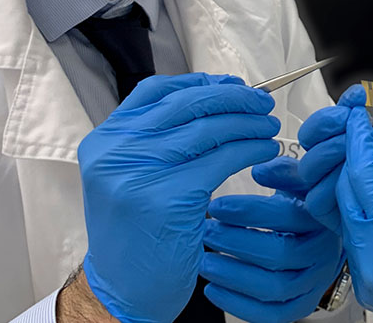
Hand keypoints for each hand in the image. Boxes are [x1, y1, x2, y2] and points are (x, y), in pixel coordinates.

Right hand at [77, 73, 280, 322]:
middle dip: (232, 98)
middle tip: (262, 103)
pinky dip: (250, 150)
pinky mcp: (169, 198)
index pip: (155, 90)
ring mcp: (139, 174)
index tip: (232, 85)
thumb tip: (214, 96)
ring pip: (208, 129)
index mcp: (104, 141)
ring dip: (247, 123)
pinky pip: (222, 160)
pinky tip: (265, 151)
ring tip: (269, 127)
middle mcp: (115, 152)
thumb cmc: (135, 232)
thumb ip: (156, 138)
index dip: (200, 82)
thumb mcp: (129, 175)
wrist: (121, 290)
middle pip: (186, 104)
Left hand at [200, 182, 343, 322]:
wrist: (321, 238)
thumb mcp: (298, 181)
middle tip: (206, 233)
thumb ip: (282, 171)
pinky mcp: (302, 306)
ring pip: (274, 288)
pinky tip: (213, 289)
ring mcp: (314, 283)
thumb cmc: (302, 205)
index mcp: (322, 219)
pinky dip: (238, 305)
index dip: (248, 211)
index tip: (216, 207)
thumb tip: (259, 171)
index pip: (287, 216)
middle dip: (235, 243)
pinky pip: (272, 314)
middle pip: (280, 254)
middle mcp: (324, 254)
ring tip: (204, 261)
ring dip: (233, 276)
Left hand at [337, 108, 372, 322]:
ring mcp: (365, 279)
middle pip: (346, 194)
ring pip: (347, 214)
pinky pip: (355, 237)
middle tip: (369, 130)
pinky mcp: (367, 285)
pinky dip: (365, 211)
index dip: (361, 138)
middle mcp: (369, 264)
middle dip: (356, 159)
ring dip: (359, 184)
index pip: (362, 174)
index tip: (362, 113)